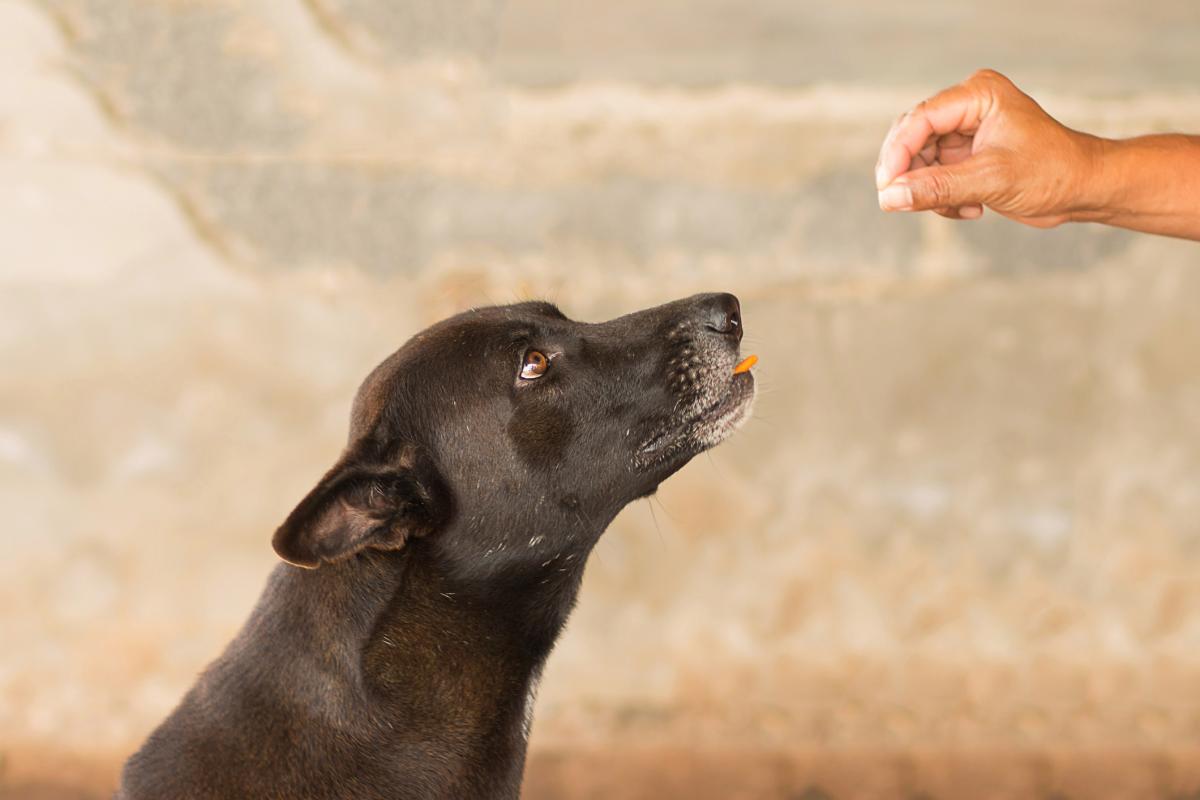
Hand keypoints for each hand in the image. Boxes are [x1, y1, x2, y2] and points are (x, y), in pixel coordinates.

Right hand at [875, 69, 1097, 226]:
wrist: (1084, 189)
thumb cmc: (1052, 173)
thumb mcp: (990, 181)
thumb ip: (937, 188)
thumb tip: (890, 198)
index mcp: (978, 94)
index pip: (920, 119)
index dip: (898, 153)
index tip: (887, 187)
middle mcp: (968, 107)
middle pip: (912, 138)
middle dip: (910, 174)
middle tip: (904, 203)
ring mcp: (965, 131)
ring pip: (919, 161)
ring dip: (929, 190)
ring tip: (958, 207)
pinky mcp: (966, 155)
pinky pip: (933, 176)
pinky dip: (942, 198)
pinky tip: (971, 209)